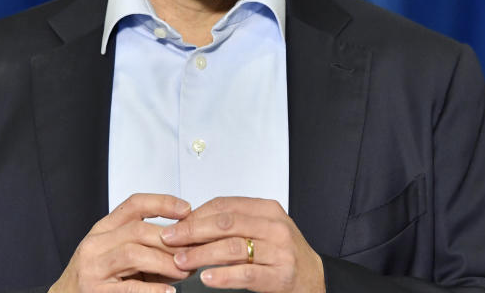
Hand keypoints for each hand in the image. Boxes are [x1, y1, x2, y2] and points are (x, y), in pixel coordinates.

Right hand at [50, 193, 192, 292]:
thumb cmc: (96, 279)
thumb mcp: (117, 254)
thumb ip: (145, 246)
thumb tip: (185, 244)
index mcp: (103, 229)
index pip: (134, 204)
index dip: (162, 202)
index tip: (187, 209)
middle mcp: (95, 243)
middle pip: (138, 229)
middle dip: (170, 240)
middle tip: (192, 252)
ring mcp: (93, 267)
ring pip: (133, 253)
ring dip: (164, 262)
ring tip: (183, 272)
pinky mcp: (95, 291)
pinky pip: (128, 287)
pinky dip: (152, 289)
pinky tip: (167, 292)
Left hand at [159, 197, 323, 292]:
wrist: (314, 279)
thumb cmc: (282, 253)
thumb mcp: (262, 228)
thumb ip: (234, 222)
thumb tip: (190, 221)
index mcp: (267, 209)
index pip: (224, 206)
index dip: (196, 215)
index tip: (175, 224)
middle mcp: (274, 227)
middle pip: (225, 224)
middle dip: (192, 232)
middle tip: (170, 240)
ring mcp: (279, 251)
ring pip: (232, 248)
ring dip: (201, 254)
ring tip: (181, 261)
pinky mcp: (280, 276)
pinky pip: (246, 274)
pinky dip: (223, 276)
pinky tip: (206, 278)